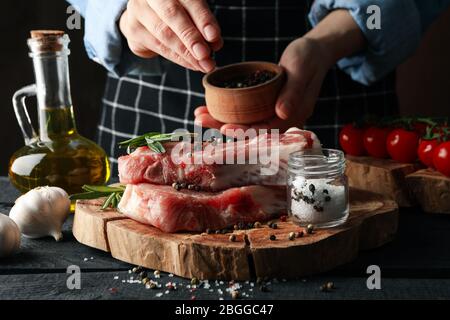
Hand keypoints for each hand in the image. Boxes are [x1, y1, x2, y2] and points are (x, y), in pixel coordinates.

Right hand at [119, 0, 222, 72]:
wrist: (145, 17)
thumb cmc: (175, 13)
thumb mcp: (192, 13)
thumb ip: (203, 25)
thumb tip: (215, 44)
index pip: (189, 0)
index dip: (202, 18)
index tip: (213, 36)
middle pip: (172, 15)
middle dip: (191, 37)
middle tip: (206, 55)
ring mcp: (139, 10)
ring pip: (164, 33)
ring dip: (186, 53)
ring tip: (203, 64)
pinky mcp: (133, 28)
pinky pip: (158, 46)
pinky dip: (178, 58)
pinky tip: (192, 64)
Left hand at [195, 9, 364, 134]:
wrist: (313, 52)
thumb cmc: (309, 58)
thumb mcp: (301, 70)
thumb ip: (293, 92)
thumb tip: (281, 113)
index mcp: (293, 115)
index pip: (266, 129)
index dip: (245, 130)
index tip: (225, 127)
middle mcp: (281, 119)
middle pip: (250, 129)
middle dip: (224, 127)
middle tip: (200, 119)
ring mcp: (272, 113)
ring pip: (244, 123)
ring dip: (220, 120)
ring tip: (199, 114)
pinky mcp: (264, 106)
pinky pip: (244, 113)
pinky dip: (227, 110)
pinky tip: (209, 106)